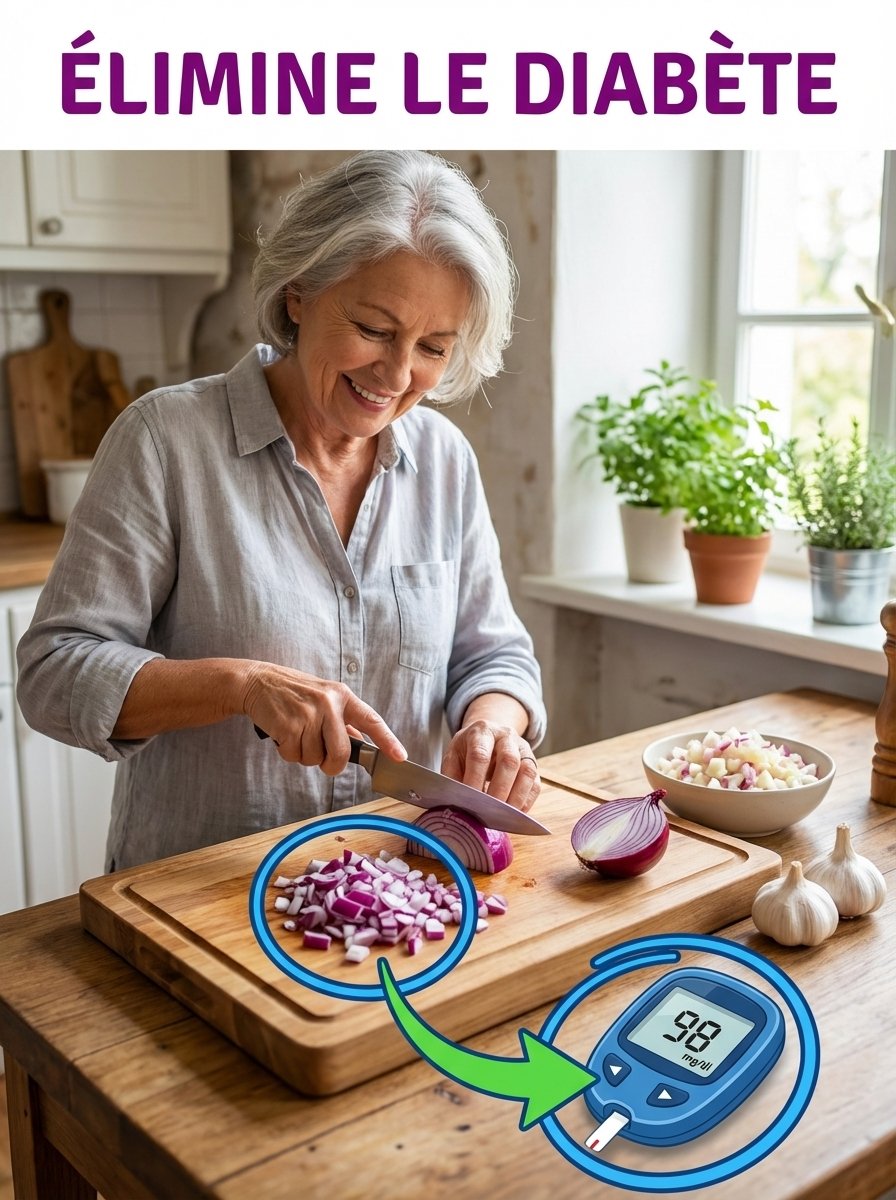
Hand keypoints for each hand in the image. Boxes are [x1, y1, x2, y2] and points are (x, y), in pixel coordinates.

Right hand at [242, 662, 405, 773]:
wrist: (258, 681)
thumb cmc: (293, 692)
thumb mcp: (324, 697)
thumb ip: (342, 720)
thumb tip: (360, 741)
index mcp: (342, 696)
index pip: (371, 720)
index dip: (388, 741)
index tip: (400, 757)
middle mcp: (329, 703)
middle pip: (341, 754)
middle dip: (331, 765)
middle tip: (321, 758)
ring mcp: (308, 714)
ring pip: (314, 759)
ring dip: (303, 755)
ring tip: (295, 733)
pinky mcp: (288, 725)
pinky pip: (294, 756)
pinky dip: (287, 752)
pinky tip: (283, 734)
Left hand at [441, 719, 540, 811]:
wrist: (486, 736)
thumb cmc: (467, 750)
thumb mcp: (453, 756)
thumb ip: (453, 777)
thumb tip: (456, 802)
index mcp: (482, 731)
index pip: (480, 755)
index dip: (475, 779)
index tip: (470, 800)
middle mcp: (506, 736)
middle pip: (509, 760)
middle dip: (499, 789)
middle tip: (489, 810)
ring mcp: (523, 749)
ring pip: (527, 771)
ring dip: (516, 797)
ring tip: (503, 816)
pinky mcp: (533, 764)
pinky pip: (535, 784)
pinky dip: (525, 801)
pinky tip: (513, 814)